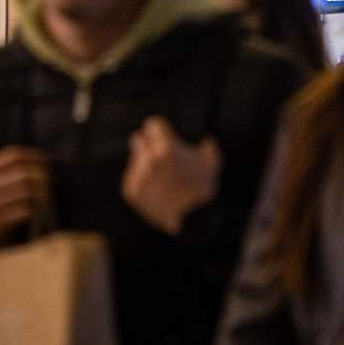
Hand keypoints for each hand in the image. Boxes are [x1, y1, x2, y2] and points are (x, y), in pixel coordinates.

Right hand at [0, 147, 48, 255]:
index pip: (12, 156)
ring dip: (41, 192)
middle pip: (23, 173)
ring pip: (26, 191)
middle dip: (42, 173)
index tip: (45, 160)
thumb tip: (17, 157)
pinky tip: (35, 208)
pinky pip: (23, 211)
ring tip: (46, 193)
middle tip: (51, 177)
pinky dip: (33, 208)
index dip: (33, 155)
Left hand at [121, 117, 219, 237]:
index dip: (160, 130)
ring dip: (144, 162)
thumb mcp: (212, 161)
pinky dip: (140, 180)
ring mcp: (138, 175)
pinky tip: (154, 187)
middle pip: (138, 139)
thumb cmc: (203, 188)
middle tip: (158, 153)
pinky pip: (131, 176)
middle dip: (148, 144)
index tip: (164, 135)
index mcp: (166, 146)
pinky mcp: (131, 191)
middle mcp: (148, 158)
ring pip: (135, 159)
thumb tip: (204, 138)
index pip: (152, 124)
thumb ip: (206, 143)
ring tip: (160, 175)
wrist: (191, 220)